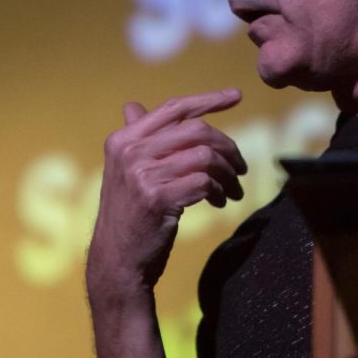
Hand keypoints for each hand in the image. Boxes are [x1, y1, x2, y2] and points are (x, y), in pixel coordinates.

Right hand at [87, 88, 245, 299]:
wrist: (116, 261)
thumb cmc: (128, 214)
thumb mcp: (125, 171)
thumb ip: (135, 138)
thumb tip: (132, 106)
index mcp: (123, 140)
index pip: (173, 108)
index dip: (208, 99)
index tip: (236, 96)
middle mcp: (130, 152)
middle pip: (196, 130)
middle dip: (227, 146)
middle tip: (241, 166)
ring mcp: (142, 175)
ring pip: (205, 156)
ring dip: (227, 173)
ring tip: (232, 189)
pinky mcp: (157, 199)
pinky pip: (204, 182)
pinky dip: (218, 190)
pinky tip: (218, 201)